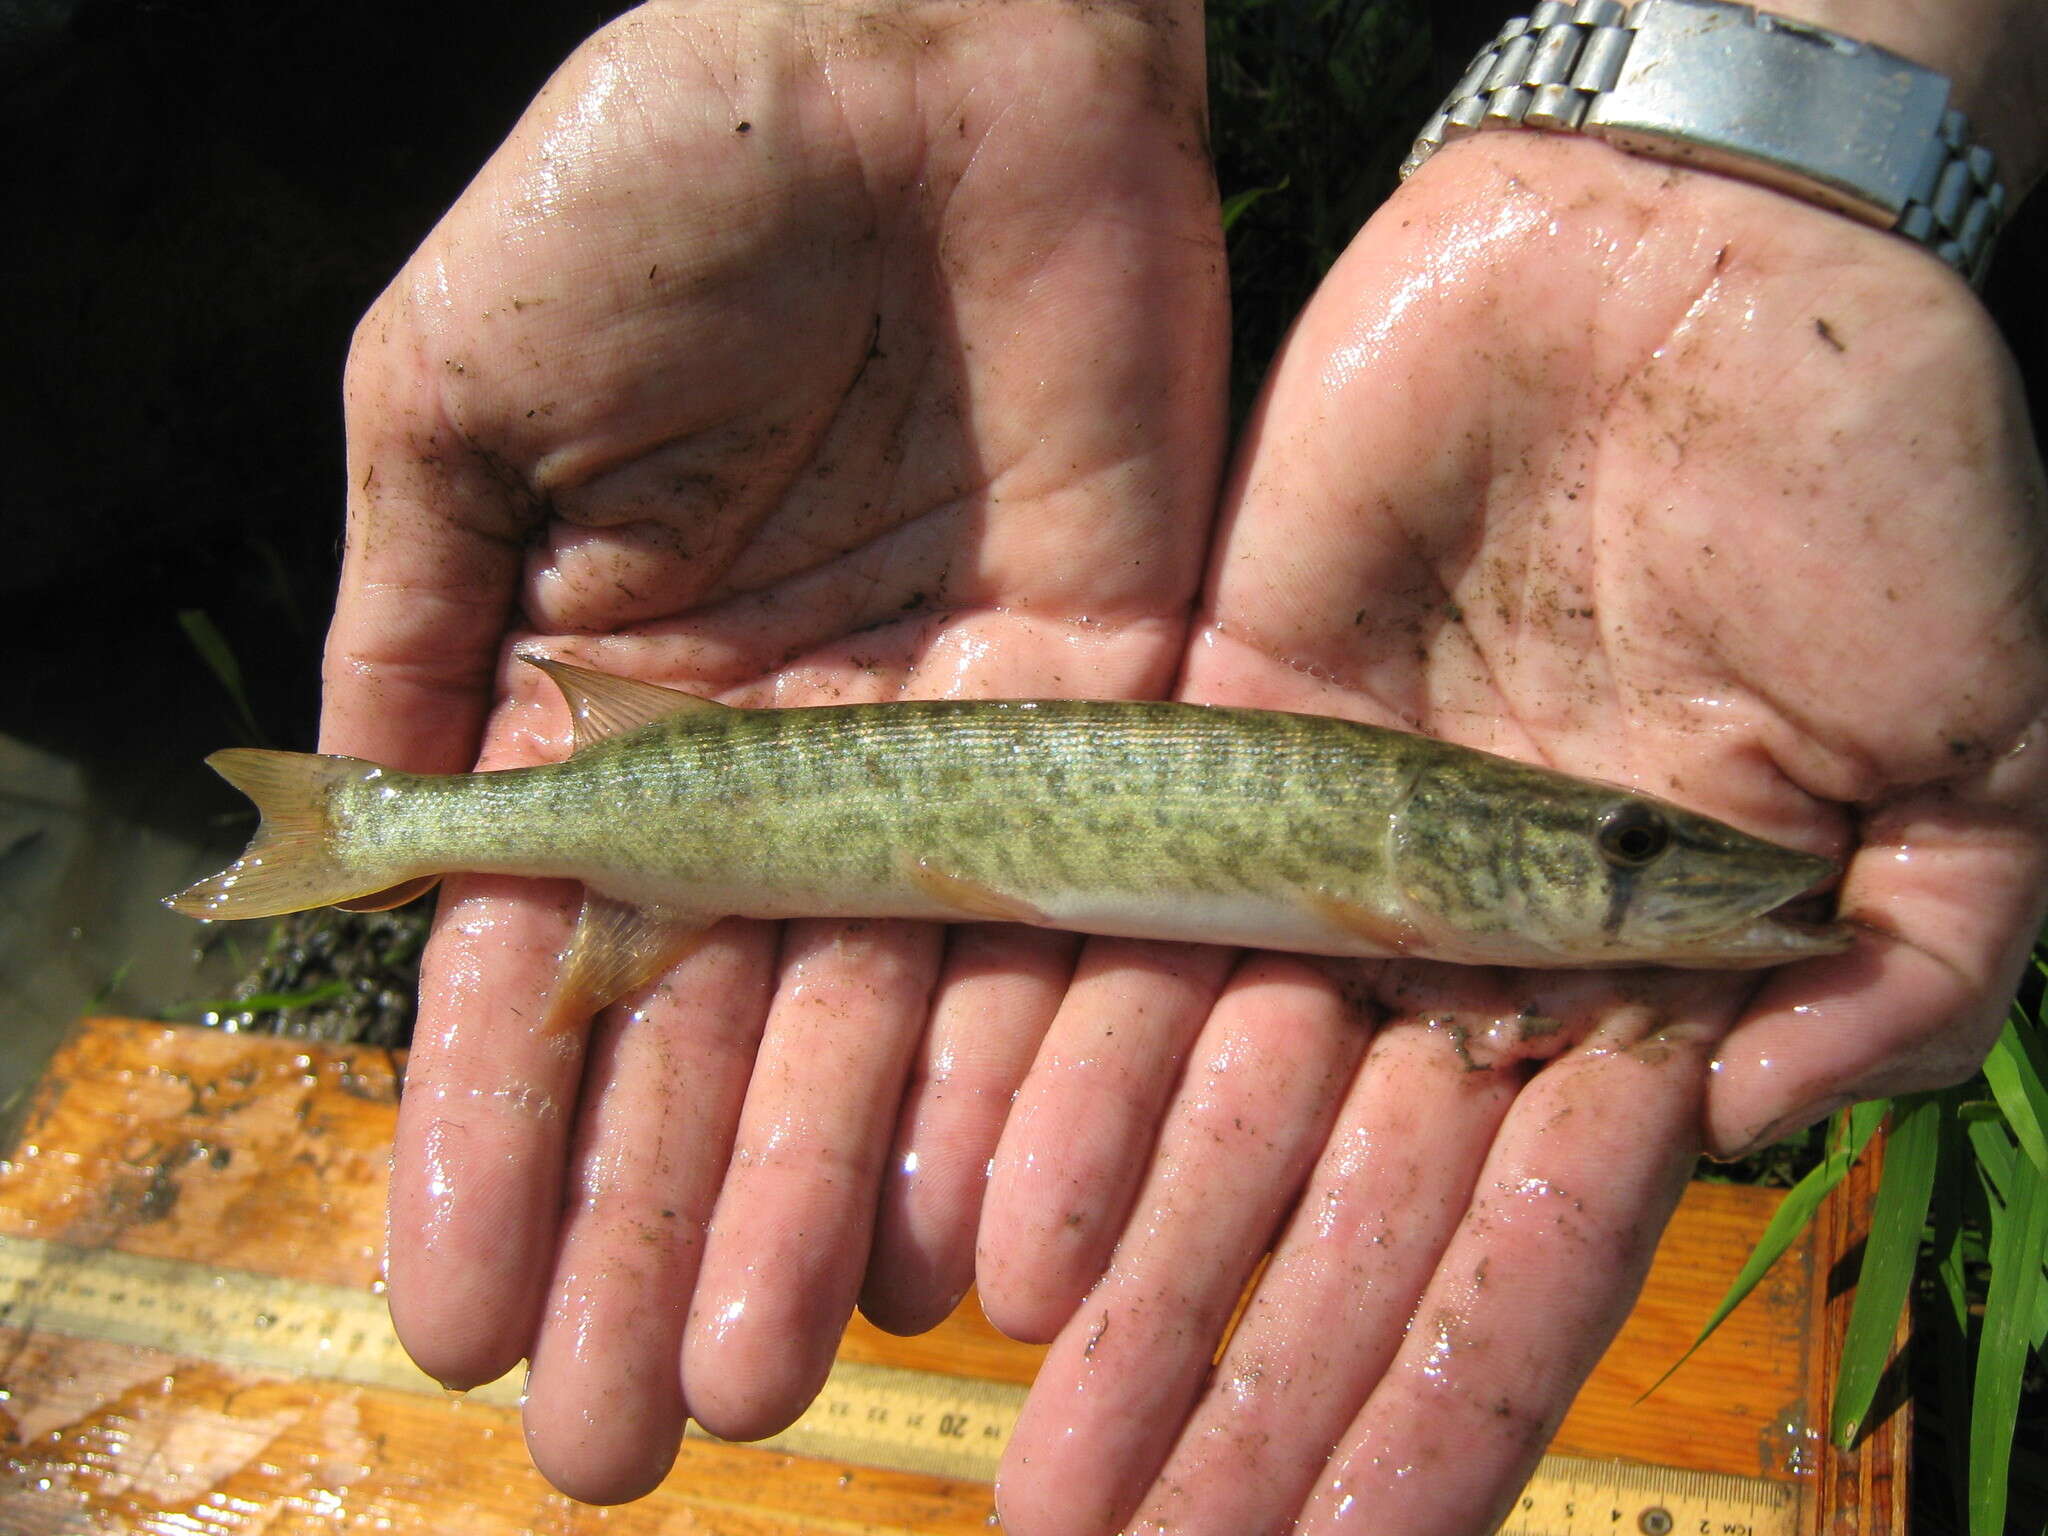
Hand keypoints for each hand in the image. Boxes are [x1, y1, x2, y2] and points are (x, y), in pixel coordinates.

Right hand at [322, 0, 1224, 1500]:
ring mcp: (952, 749)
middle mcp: (785, 758)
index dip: (499, 1137)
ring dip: (824, 1200)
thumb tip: (369, 854)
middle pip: (722, 1035)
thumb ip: (421, 629)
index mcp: (615, 696)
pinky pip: (1065, 915)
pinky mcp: (1117, 709)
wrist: (922, 43)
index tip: (458, 1305)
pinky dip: (1015, 1062)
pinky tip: (965, 1226)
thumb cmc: (662, 175)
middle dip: (664, 1227)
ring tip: (770, 1375)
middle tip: (616, 1433)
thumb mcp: (463, 395)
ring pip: (887, 1016)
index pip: (549, 965)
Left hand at [982, 132, 2047, 1533]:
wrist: (1702, 264)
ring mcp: (1325, 840)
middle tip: (1097, 1535)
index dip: (1423, 1404)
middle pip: (1320, 1208)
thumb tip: (1721, 1145)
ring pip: (1203, 1091)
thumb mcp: (1971, 762)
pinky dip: (1056, 1044)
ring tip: (1025, 1426)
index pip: (1508, 1245)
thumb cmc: (1880, 502)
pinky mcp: (1215, 715)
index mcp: (1625, 987)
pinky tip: (979, 1194)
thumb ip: (1888, 978)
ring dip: (1119, 1263)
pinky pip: (1122, 903)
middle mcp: (1452, 945)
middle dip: (1224, 1377)